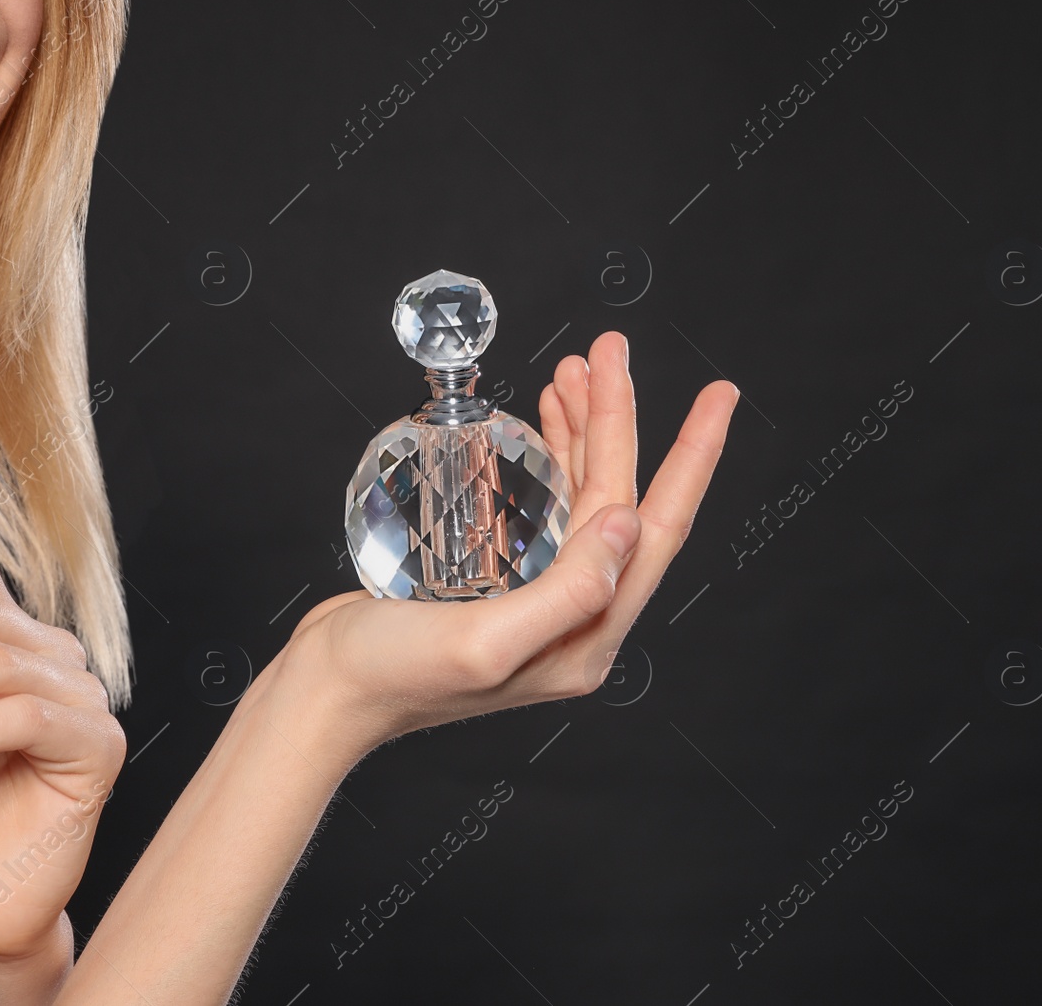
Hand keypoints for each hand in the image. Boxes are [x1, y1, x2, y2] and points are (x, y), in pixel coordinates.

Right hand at [285, 331, 737, 747]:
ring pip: (587, 498)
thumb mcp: (484, 641)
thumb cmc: (390, 677)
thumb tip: (628, 523)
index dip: (690, 457)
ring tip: (577, 368)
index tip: (717, 396)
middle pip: (620, 501)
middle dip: (620, 419)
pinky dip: (553, 455)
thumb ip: (568, 591)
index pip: (656, 530)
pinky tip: (546, 422)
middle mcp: (575, 621)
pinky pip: (550, 507)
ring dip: (588, 429)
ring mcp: (540, 600)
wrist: (324, 693)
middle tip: (608, 350)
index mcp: (586, 638)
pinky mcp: (506, 584)